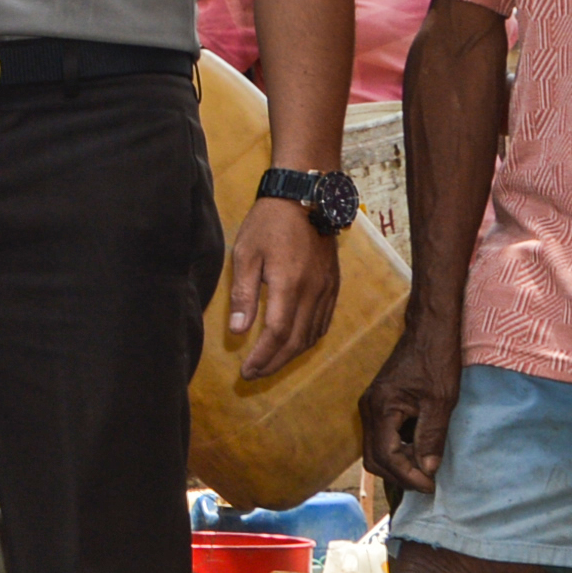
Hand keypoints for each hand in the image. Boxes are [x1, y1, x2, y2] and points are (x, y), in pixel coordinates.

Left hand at [227, 198, 339, 380]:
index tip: (246, 371)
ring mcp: (327, 289)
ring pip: (312, 335)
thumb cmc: (269, 223)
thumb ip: (243, 294)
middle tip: (254, 375)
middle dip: (274, 363)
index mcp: (289, 285)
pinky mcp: (333, 285)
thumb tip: (238, 331)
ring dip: (291, 355)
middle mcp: (313, 292)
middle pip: (296, 341)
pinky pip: (324, 321)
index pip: (277, 334)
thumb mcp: (246, 254)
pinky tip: (294, 343)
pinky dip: (308, 339)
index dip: (262, 357)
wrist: (306, 198)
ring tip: (269, 363)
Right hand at [360, 320, 464, 493]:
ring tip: (425, 470)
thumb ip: (431, 436)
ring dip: (398, 465)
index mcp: (380, 408)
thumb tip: (427, 469)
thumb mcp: (441, 401)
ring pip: (376, 451)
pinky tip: (418, 452)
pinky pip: (381, 438)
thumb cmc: (436, 359)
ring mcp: (371, 407)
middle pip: (374, 459)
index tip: (431, 485)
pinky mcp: (379, 405)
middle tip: (428, 482)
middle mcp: (368, 409)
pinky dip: (397, 451)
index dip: (408, 476)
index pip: (386, 456)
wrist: (430, 329)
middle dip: (400, 475)